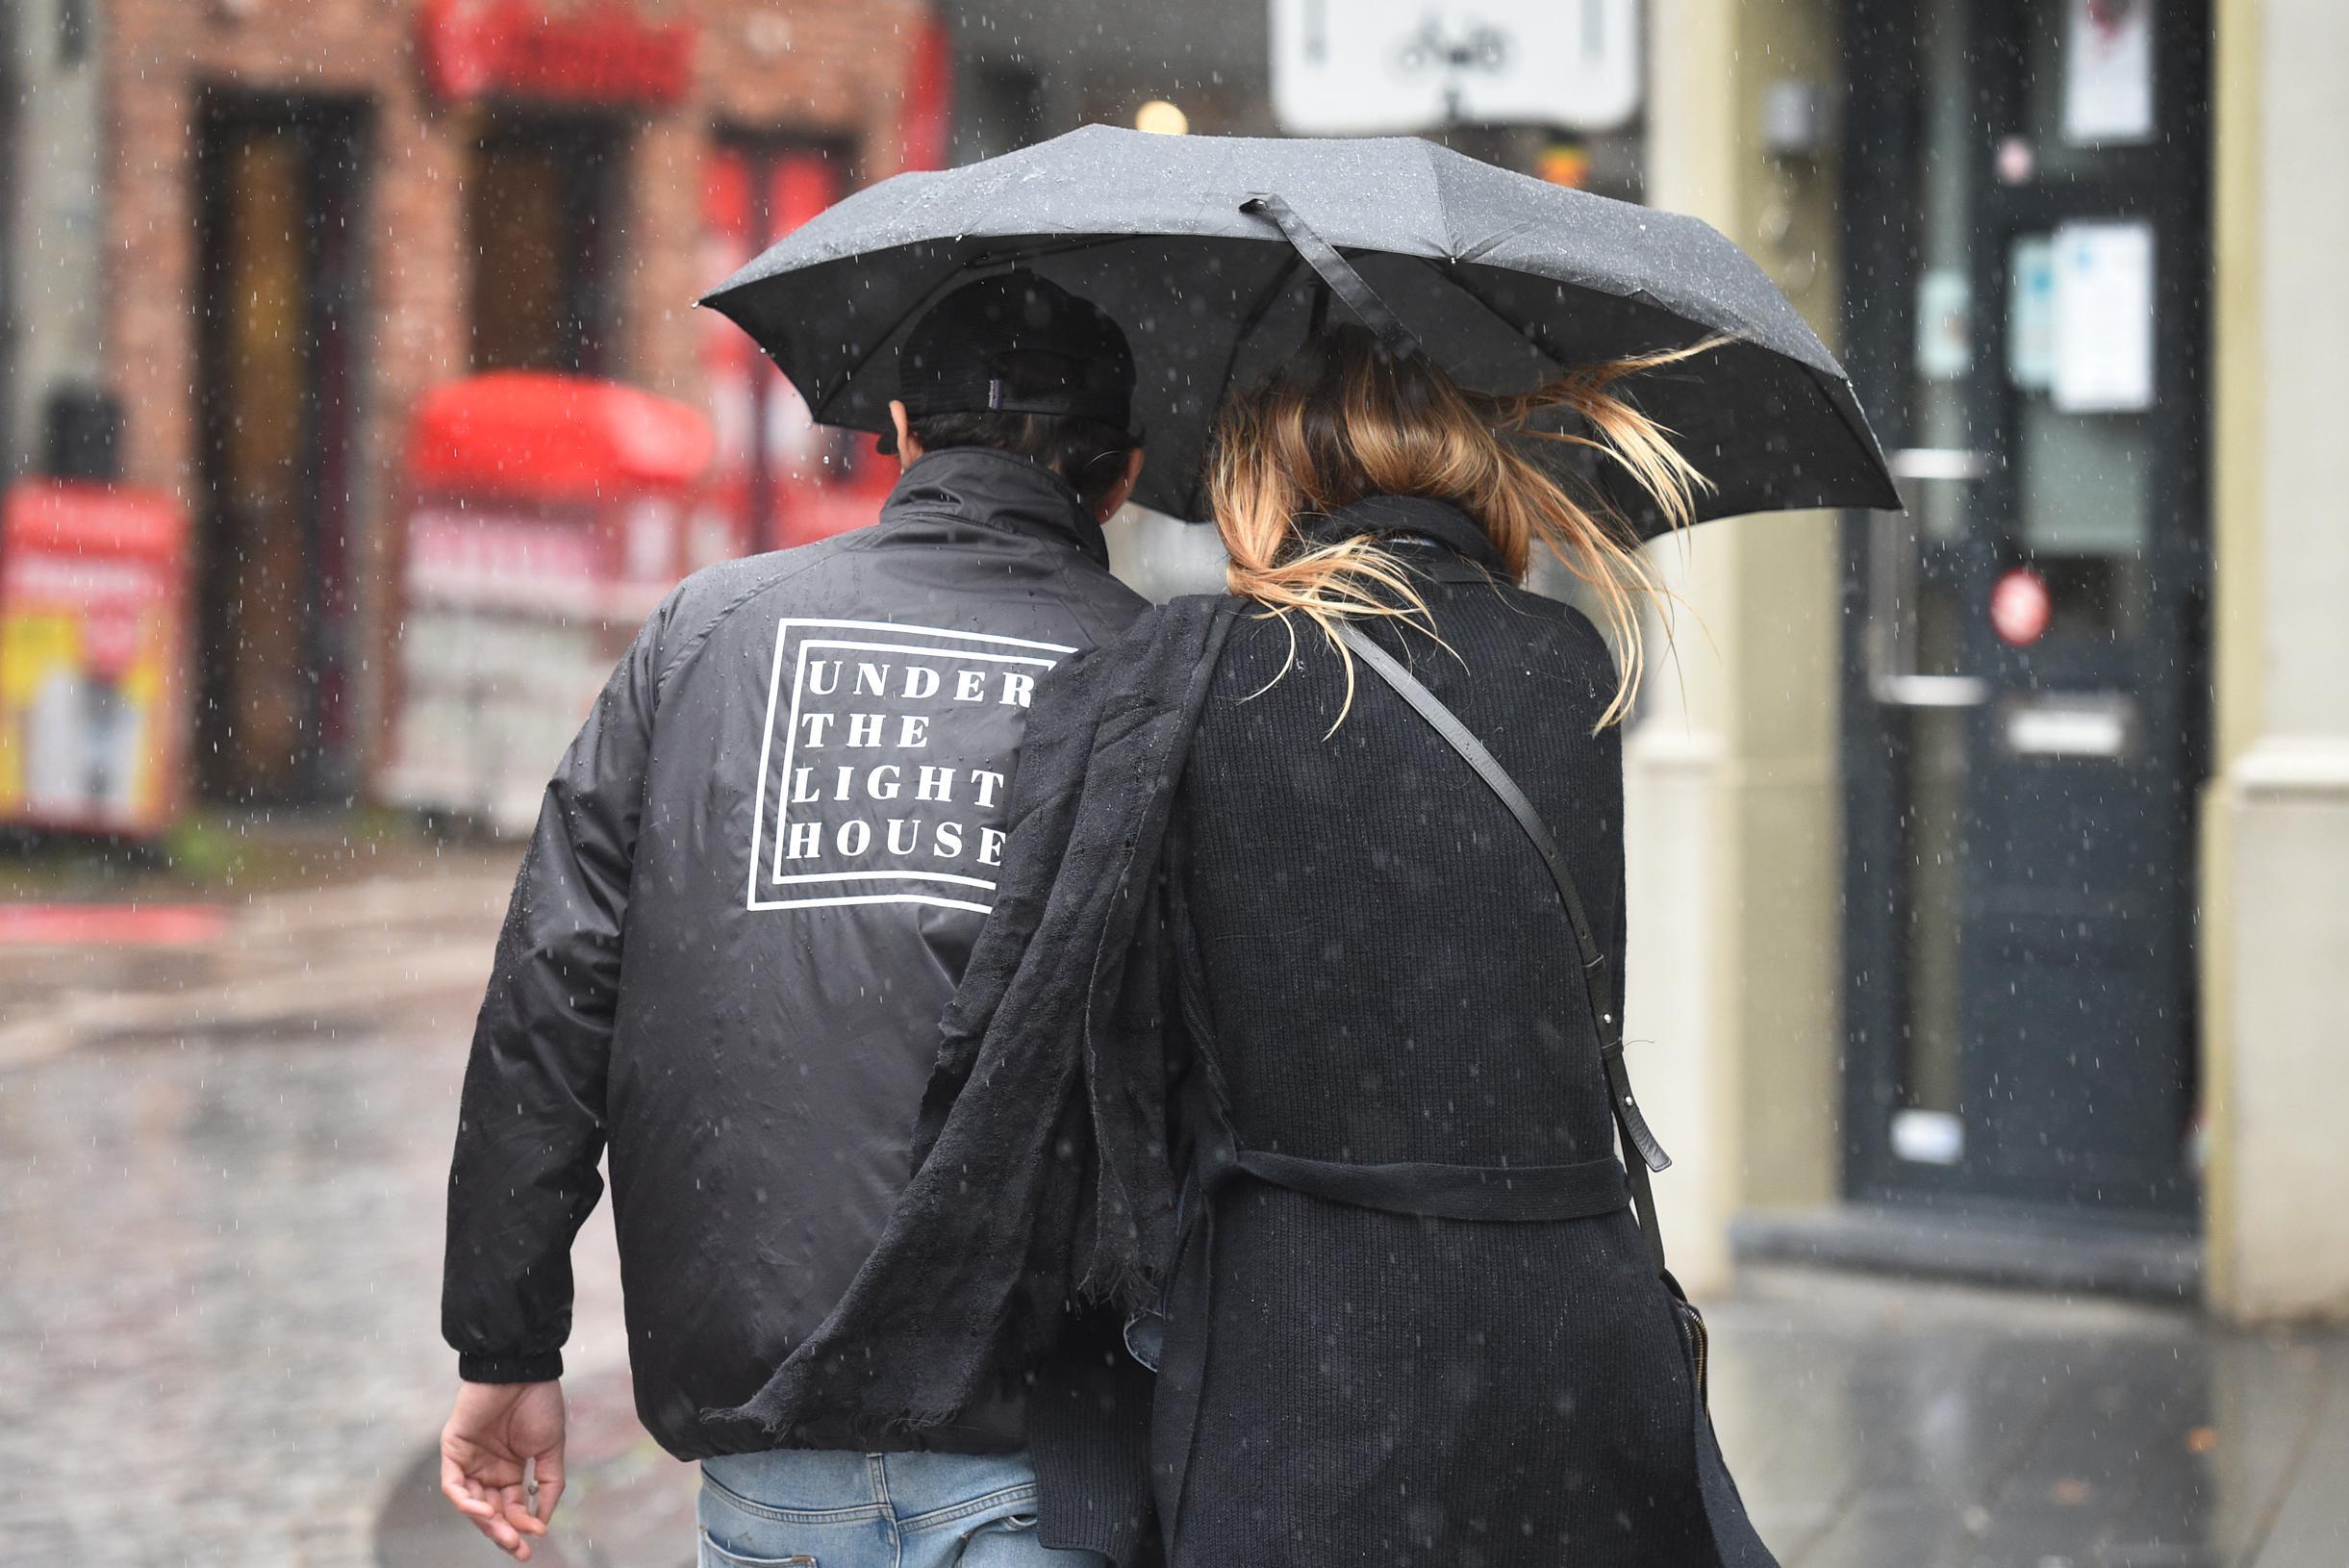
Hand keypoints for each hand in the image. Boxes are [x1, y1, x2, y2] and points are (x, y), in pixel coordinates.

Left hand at [440, 1379, 565, 1559]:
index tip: (539, 1535)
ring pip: (471, 1505)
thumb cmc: (539, 1403)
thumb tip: (543, 1521)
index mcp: (510, 1470)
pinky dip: (466, 1502)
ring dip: (486, 1523)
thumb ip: (548, 1485)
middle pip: (490, 1512)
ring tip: (506, 1535)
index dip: (524, 1525)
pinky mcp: (453, 1451)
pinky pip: (453, 1486)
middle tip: (519, 1550)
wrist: (522, 1370)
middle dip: (503, 1534)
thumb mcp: (551, 1449)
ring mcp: (469, 1461)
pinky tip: (485, 1511)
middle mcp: (487, 1470)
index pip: (512, 1508)